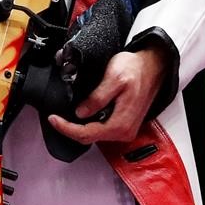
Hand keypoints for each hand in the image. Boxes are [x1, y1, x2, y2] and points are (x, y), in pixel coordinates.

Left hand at [47, 45, 170, 144]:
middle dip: (69, 129)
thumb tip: (81, 113)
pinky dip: (87, 124)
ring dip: (77, 127)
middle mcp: (124, 131)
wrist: (152, 67)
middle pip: (89, 137)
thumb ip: (98, 98)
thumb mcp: (114, 78)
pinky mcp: (123, 123)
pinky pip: (101, 129)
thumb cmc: (135, 70)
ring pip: (94, 134)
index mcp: (121, 123)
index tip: (53, 118)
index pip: (87, 134)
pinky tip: (78, 114)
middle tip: (54, 117)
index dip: (66, 128)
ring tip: (63, 115)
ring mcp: (125, 129)